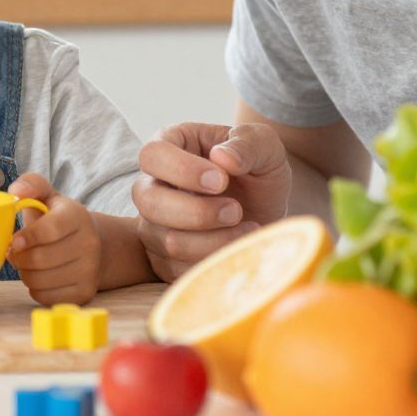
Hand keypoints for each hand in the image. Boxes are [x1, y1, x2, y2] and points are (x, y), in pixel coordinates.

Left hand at [7, 174, 100, 305]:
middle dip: (18, 257)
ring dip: (24, 273)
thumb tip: (15, 192)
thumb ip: (31, 185)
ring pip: (39, 281)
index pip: (50, 230)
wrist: (93, 244)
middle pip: (39, 260)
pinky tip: (40, 276)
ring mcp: (90, 270)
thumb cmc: (58, 219)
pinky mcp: (85, 293)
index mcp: (77, 216)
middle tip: (15, 252)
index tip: (13, 241)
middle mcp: (89, 244)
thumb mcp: (47, 196)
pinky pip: (45, 297)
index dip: (26, 237)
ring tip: (28, 263)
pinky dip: (35, 289)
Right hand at [132, 122, 290, 281]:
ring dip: (213, 241)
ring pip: (167, 241)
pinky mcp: (164, 259)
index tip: (222, 181)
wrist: (267, 206)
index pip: (153, 155)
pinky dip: (214, 263)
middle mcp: (152, 185)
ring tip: (247, 229)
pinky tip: (238, 248)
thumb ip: (246, 144)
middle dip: (198, 212)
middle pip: (149, 202)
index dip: (183, 170)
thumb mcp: (263, 145)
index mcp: (169, 146)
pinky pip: (178, 271)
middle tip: (236, 211)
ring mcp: (154, 224)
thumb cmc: (258, 168)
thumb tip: (223, 157)